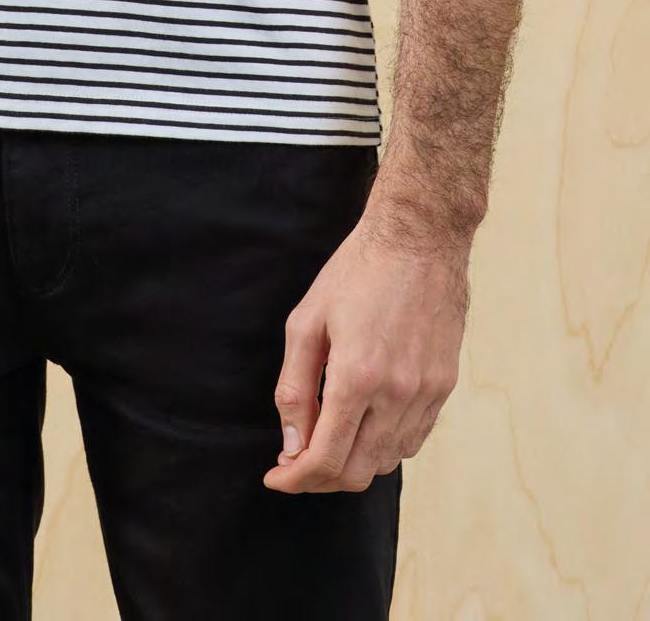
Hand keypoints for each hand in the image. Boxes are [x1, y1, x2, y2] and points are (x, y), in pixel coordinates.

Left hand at [263, 204, 469, 492]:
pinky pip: (413, 441)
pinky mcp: (445, 388)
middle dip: (319, 479)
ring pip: (387, 461)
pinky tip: (362, 428)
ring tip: (324, 444)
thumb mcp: (306, 320)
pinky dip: (383, 448)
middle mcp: (397, 394)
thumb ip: (296, 386)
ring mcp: (427, 394)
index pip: (325, 458)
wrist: (419, 240)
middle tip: (294, 466)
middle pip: (358, 471)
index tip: (275, 477)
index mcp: (357, 375)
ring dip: (352, 465)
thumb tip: (290, 443)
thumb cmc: (356, 272)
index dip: (295, 477)